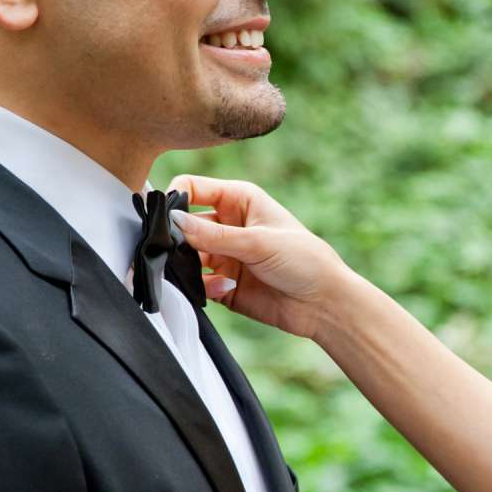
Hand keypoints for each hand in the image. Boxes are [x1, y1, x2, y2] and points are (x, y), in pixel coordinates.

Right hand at [170, 176, 350, 339]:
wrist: (325, 304)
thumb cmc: (305, 260)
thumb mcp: (259, 242)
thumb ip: (215, 235)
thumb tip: (175, 221)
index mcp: (239, 200)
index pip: (194, 188)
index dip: (176, 197)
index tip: (166, 216)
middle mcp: (228, 226)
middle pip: (185, 224)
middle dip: (177, 237)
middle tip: (173, 250)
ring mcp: (225, 255)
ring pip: (186, 256)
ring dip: (186, 265)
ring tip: (196, 273)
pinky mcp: (223, 285)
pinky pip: (198, 284)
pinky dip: (202, 287)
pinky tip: (223, 290)